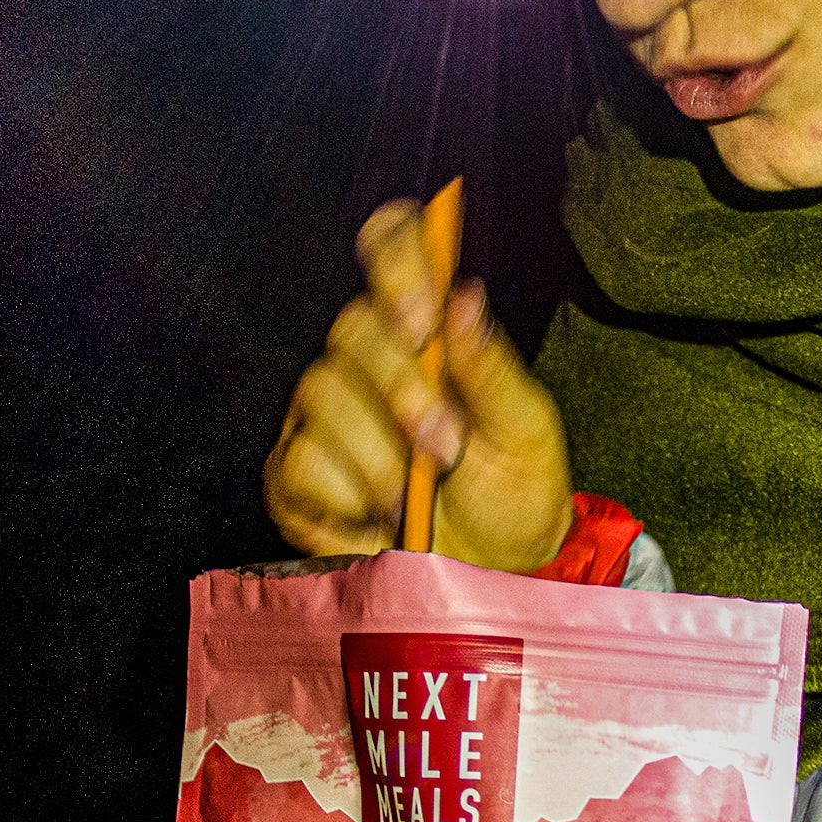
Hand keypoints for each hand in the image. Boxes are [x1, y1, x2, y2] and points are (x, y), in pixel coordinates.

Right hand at [264, 199, 574, 569]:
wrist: (490, 574)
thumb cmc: (512, 493)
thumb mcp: (524, 430)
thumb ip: (492, 367)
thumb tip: (465, 298)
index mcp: (427, 330)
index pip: (393, 247)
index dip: (398, 260)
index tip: (423, 315)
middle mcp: (369, 360)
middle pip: (353, 327)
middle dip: (404, 389)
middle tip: (445, 444)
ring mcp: (326, 414)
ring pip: (323, 392)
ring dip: (381, 454)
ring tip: (418, 494)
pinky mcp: (296, 472)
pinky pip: (300, 460)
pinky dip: (347, 495)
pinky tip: (377, 517)